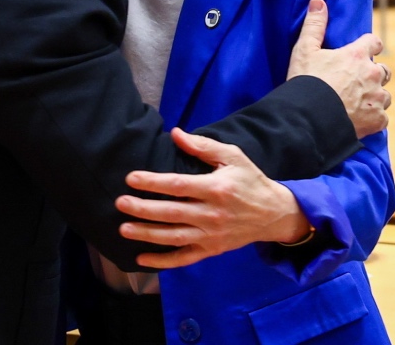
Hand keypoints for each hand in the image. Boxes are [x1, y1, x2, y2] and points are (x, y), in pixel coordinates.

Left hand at [115, 128, 311, 268]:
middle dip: (143, 209)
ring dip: (147, 234)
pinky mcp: (211, 250)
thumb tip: (176, 133)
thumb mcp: (233, 157)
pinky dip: (163, 261)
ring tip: (124, 228)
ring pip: (174, 237)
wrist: (274, 214)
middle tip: (120, 203)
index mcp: (216, 188)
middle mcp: (212, 214)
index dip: (153, 182)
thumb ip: (204, 146)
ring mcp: (211, 235)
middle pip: (172, 212)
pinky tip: (142, 258)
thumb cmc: (251, 180)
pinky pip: (184, 258)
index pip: (178, 185)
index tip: (131, 178)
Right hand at [287, 0, 390, 138]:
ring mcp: (377, 99)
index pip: (374, 42)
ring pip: (383, 95)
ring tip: (355, 103)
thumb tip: (318, 2)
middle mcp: (372, 75)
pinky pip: (382, 118)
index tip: (361, 51)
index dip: (368, 46)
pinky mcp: (377, 120)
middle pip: (382, 70)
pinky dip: (372, 119)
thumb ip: (314, 25)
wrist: (308, 118)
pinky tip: (358, 120)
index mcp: (357, 55)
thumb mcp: (305, 50)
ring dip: (373, 97)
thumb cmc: (306, 82)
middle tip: (354, 82)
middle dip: (372, 74)